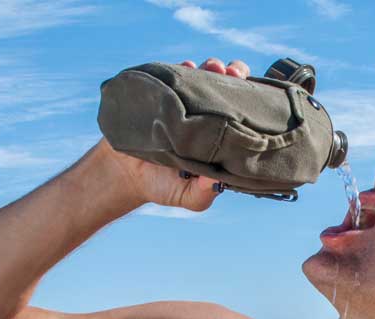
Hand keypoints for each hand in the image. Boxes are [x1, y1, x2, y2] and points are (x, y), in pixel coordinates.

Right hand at [101, 57, 251, 211]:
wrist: (123, 173)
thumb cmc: (163, 187)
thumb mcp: (188, 197)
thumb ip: (204, 193)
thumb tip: (217, 182)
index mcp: (218, 136)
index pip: (240, 114)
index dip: (249, 101)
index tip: (252, 95)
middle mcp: (205, 115)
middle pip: (226, 88)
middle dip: (234, 75)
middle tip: (233, 72)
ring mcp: (184, 102)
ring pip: (204, 76)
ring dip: (212, 66)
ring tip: (214, 65)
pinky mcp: (162, 94)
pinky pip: (174, 74)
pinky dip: (182, 67)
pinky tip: (187, 65)